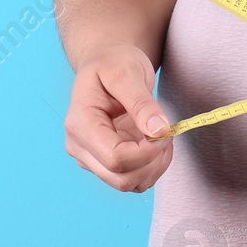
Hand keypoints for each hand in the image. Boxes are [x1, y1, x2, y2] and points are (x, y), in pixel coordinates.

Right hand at [64, 43, 173, 192]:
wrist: (105, 64)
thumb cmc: (113, 63)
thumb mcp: (128, 73)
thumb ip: (142, 103)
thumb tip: (158, 131)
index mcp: (80, 123)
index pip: (116, 159)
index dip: (147, 152)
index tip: (166, 131)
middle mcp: (79, 146)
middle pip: (121, 179)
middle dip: (152, 161)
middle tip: (167, 133)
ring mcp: (90, 158)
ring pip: (129, 184)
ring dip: (155, 166)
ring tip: (163, 137)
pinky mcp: (104, 163)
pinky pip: (133, 180)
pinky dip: (152, 168)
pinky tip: (157, 145)